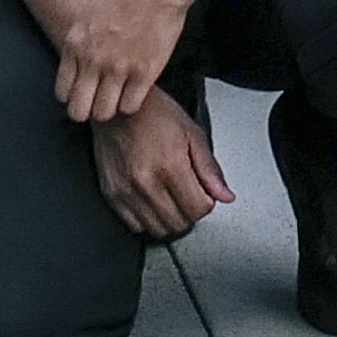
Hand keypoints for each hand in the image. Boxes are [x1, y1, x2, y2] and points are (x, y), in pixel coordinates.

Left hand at [47, 0, 194, 123]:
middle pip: (78, 110)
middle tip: (99, 102)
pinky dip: (132, 103)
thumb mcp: (89, 14)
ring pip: (104, 112)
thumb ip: (81, 43)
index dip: (74, 97)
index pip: (62, 92)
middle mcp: (92, 59)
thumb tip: (81, 66)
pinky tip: (136, 90)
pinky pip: (130, 106)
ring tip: (118, 97)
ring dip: (111, 108)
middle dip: (88, 110)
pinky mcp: (144, 72)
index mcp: (75, 44)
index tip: (85, 93)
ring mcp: (118, 67)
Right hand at [80, 89, 230, 238]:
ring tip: (172, 198)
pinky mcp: (110, 194)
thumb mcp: (192, 134)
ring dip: (170, 219)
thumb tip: (225, 195)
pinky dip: (148, 219)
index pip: (198, 209)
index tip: (204, 193)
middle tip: (189, 195)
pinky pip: (134, 225)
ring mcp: (125, 191)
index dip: (207, 203)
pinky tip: (153, 201)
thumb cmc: (153, 114)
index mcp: (169, 166)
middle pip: (179, 224)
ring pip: (157, 229)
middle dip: (190, 212)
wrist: (118, 107)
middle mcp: (145, 182)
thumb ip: (210, 169)